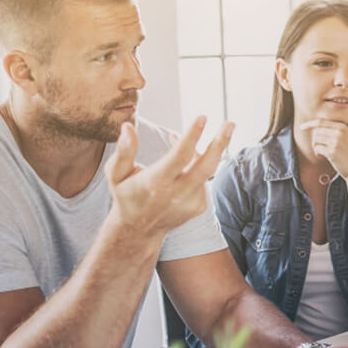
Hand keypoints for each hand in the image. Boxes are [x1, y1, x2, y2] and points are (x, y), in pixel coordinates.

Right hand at [105, 116, 232, 238]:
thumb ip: (123, 151)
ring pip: (205, 169)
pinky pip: (203, 180)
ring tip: (198, 137)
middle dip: (220, 143)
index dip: (192, 136)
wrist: (138, 230)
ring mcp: (191, 202)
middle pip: (206, 165)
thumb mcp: (116, 174)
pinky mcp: (199, 206)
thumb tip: (127, 126)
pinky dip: (198, 166)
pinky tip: (186, 164)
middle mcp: (177, 194)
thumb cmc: (126, 195)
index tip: (202, 117)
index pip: (179, 156)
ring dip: (204, 151)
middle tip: (230, 123)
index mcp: (156, 182)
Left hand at [300, 112, 347, 180]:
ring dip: (316, 147)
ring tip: (324, 152)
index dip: (310, 124)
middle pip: (317, 132)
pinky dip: (318, 153)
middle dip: (316, 140)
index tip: (302, 127)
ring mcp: (336, 142)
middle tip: (322, 147)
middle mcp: (340, 132)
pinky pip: (317, 149)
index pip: (321, 122)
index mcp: (343, 126)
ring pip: (316, 140)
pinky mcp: (333, 152)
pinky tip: (324, 157)